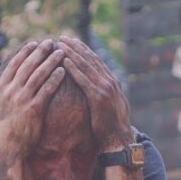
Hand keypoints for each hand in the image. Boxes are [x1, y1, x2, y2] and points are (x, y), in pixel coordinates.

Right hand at [0, 39, 66, 159]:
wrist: (5, 150)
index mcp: (0, 89)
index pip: (13, 65)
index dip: (24, 53)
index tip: (33, 44)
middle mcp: (10, 90)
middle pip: (28, 65)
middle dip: (40, 51)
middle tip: (50, 42)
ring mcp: (22, 99)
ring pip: (39, 74)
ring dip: (51, 61)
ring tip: (61, 52)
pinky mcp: (34, 108)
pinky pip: (47, 89)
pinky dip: (55, 78)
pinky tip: (63, 70)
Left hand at [57, 36, 132, 152]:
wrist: (120, 142)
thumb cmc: (112, 129)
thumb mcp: (110, 108)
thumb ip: (104, 96)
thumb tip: (95, 92)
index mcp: (113, 83)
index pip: (96, 62)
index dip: (83, 51)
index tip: (72, 42)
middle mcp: (110, 82)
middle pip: (91, 59)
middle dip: (76, 47)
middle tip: (63, 37)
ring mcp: (106, 89)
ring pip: (87, 66)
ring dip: (72, 53)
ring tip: (60, 44)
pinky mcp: (99, 98)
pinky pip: (83, 80)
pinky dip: (74, 69)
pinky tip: (64, 61)